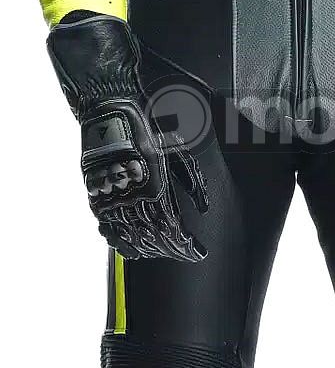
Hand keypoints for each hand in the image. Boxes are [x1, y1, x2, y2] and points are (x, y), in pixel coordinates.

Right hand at [80, 95, 207, 259]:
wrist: (109, 112)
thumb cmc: (144, 127)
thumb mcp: (177, 150)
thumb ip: (192, 181)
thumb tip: (204, 206)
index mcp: (155, 186)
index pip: (173, 229)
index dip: (186, 246)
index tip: (196, 252)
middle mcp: (133, 196)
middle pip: (153, 237)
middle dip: (170, 250)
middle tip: (182, 254)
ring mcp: (112, 198)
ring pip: (131, 237)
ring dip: (148, 250)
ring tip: (160, 255)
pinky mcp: (96, 196)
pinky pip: (107, 229)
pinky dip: (119, 243)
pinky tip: (130, 251)